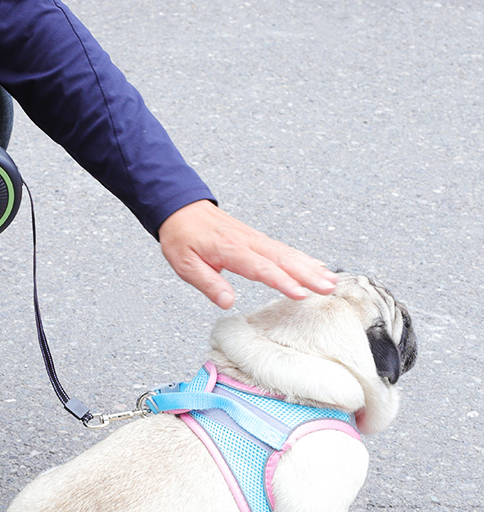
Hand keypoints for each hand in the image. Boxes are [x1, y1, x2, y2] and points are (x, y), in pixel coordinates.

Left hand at [158, 199, 337, 308]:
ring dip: (310, 266)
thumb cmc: (182, 237)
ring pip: (287, 253)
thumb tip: (227, 302)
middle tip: (328, 288)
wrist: (181, 209)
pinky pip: (283, 248)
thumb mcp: (185, 264)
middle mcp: (247, 242)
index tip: (300, 293)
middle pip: (282, 259)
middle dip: (308, 274)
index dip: (282, 282)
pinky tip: (315, 266)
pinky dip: (302, 257)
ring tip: (330, 280)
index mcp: (230, 249)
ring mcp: (254, 238)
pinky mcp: (256, 238)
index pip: (261, 268)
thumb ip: (208, 283)